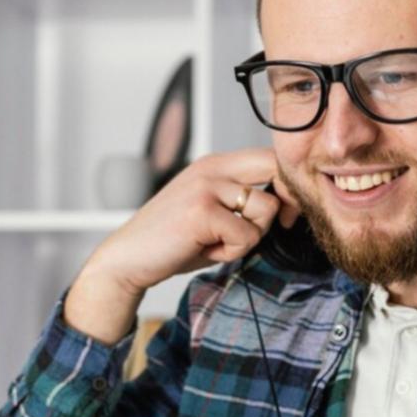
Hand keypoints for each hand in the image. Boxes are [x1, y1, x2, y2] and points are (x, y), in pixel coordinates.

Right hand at [65, 150, 299, 342]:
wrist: (128, 259)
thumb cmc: (173, 242)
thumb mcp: (212, 213)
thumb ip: (242, 203)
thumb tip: (288, 207)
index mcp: (215, 164)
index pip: (269, 158)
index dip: (287, 186)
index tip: (285, 214)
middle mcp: (212, 168)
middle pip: (275, 168)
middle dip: (285, 201)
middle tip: (272, 227)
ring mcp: (206, 187)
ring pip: (265, 208)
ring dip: (251, 236)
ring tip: (220, 242)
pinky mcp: (202, 211)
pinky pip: (246, 236)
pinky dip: (232, 251)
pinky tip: (207, 251)